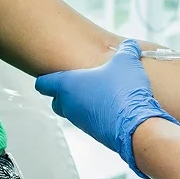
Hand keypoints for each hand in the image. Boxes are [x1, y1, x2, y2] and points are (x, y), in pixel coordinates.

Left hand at [35, 40, 179, 176]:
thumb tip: (129, 46)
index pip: (43, 83)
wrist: (136, 126)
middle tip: (82, 81)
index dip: (45, 77)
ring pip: (73, 111)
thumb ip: (126, 50)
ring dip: (83, 102)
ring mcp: (80, 121)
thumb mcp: (126, 61)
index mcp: (68, 85)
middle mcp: (69, 105)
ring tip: (102, 92)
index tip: (52, 71)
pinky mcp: (94, 133)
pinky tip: (113, 106)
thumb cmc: (124, 92)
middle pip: (57, 99)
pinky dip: (96, 114)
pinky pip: (89, 121)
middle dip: (65, 92)